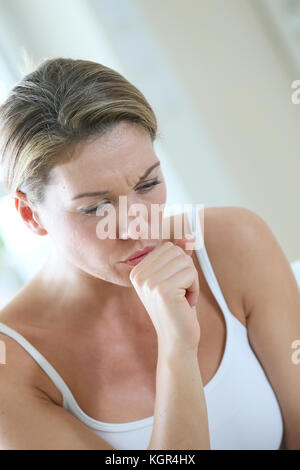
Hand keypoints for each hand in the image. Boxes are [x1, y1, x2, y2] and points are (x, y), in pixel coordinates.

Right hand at [129, 236, 200, 352]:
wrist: (177, 340)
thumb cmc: (178, 309)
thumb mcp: (176, 279)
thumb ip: (179, 256)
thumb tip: (188, 236)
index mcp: (137, 270)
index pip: (168, 248)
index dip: (179, 266)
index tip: (174, 287)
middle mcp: (139, 274)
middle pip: (177, 252)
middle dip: (187, 272)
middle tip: (181, 293)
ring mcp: (149, 282)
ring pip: (185, 262)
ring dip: (191, 281)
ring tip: (182, 299)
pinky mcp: (163, 290)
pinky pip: (191, 273)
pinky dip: (195, 289)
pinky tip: (185, 303)